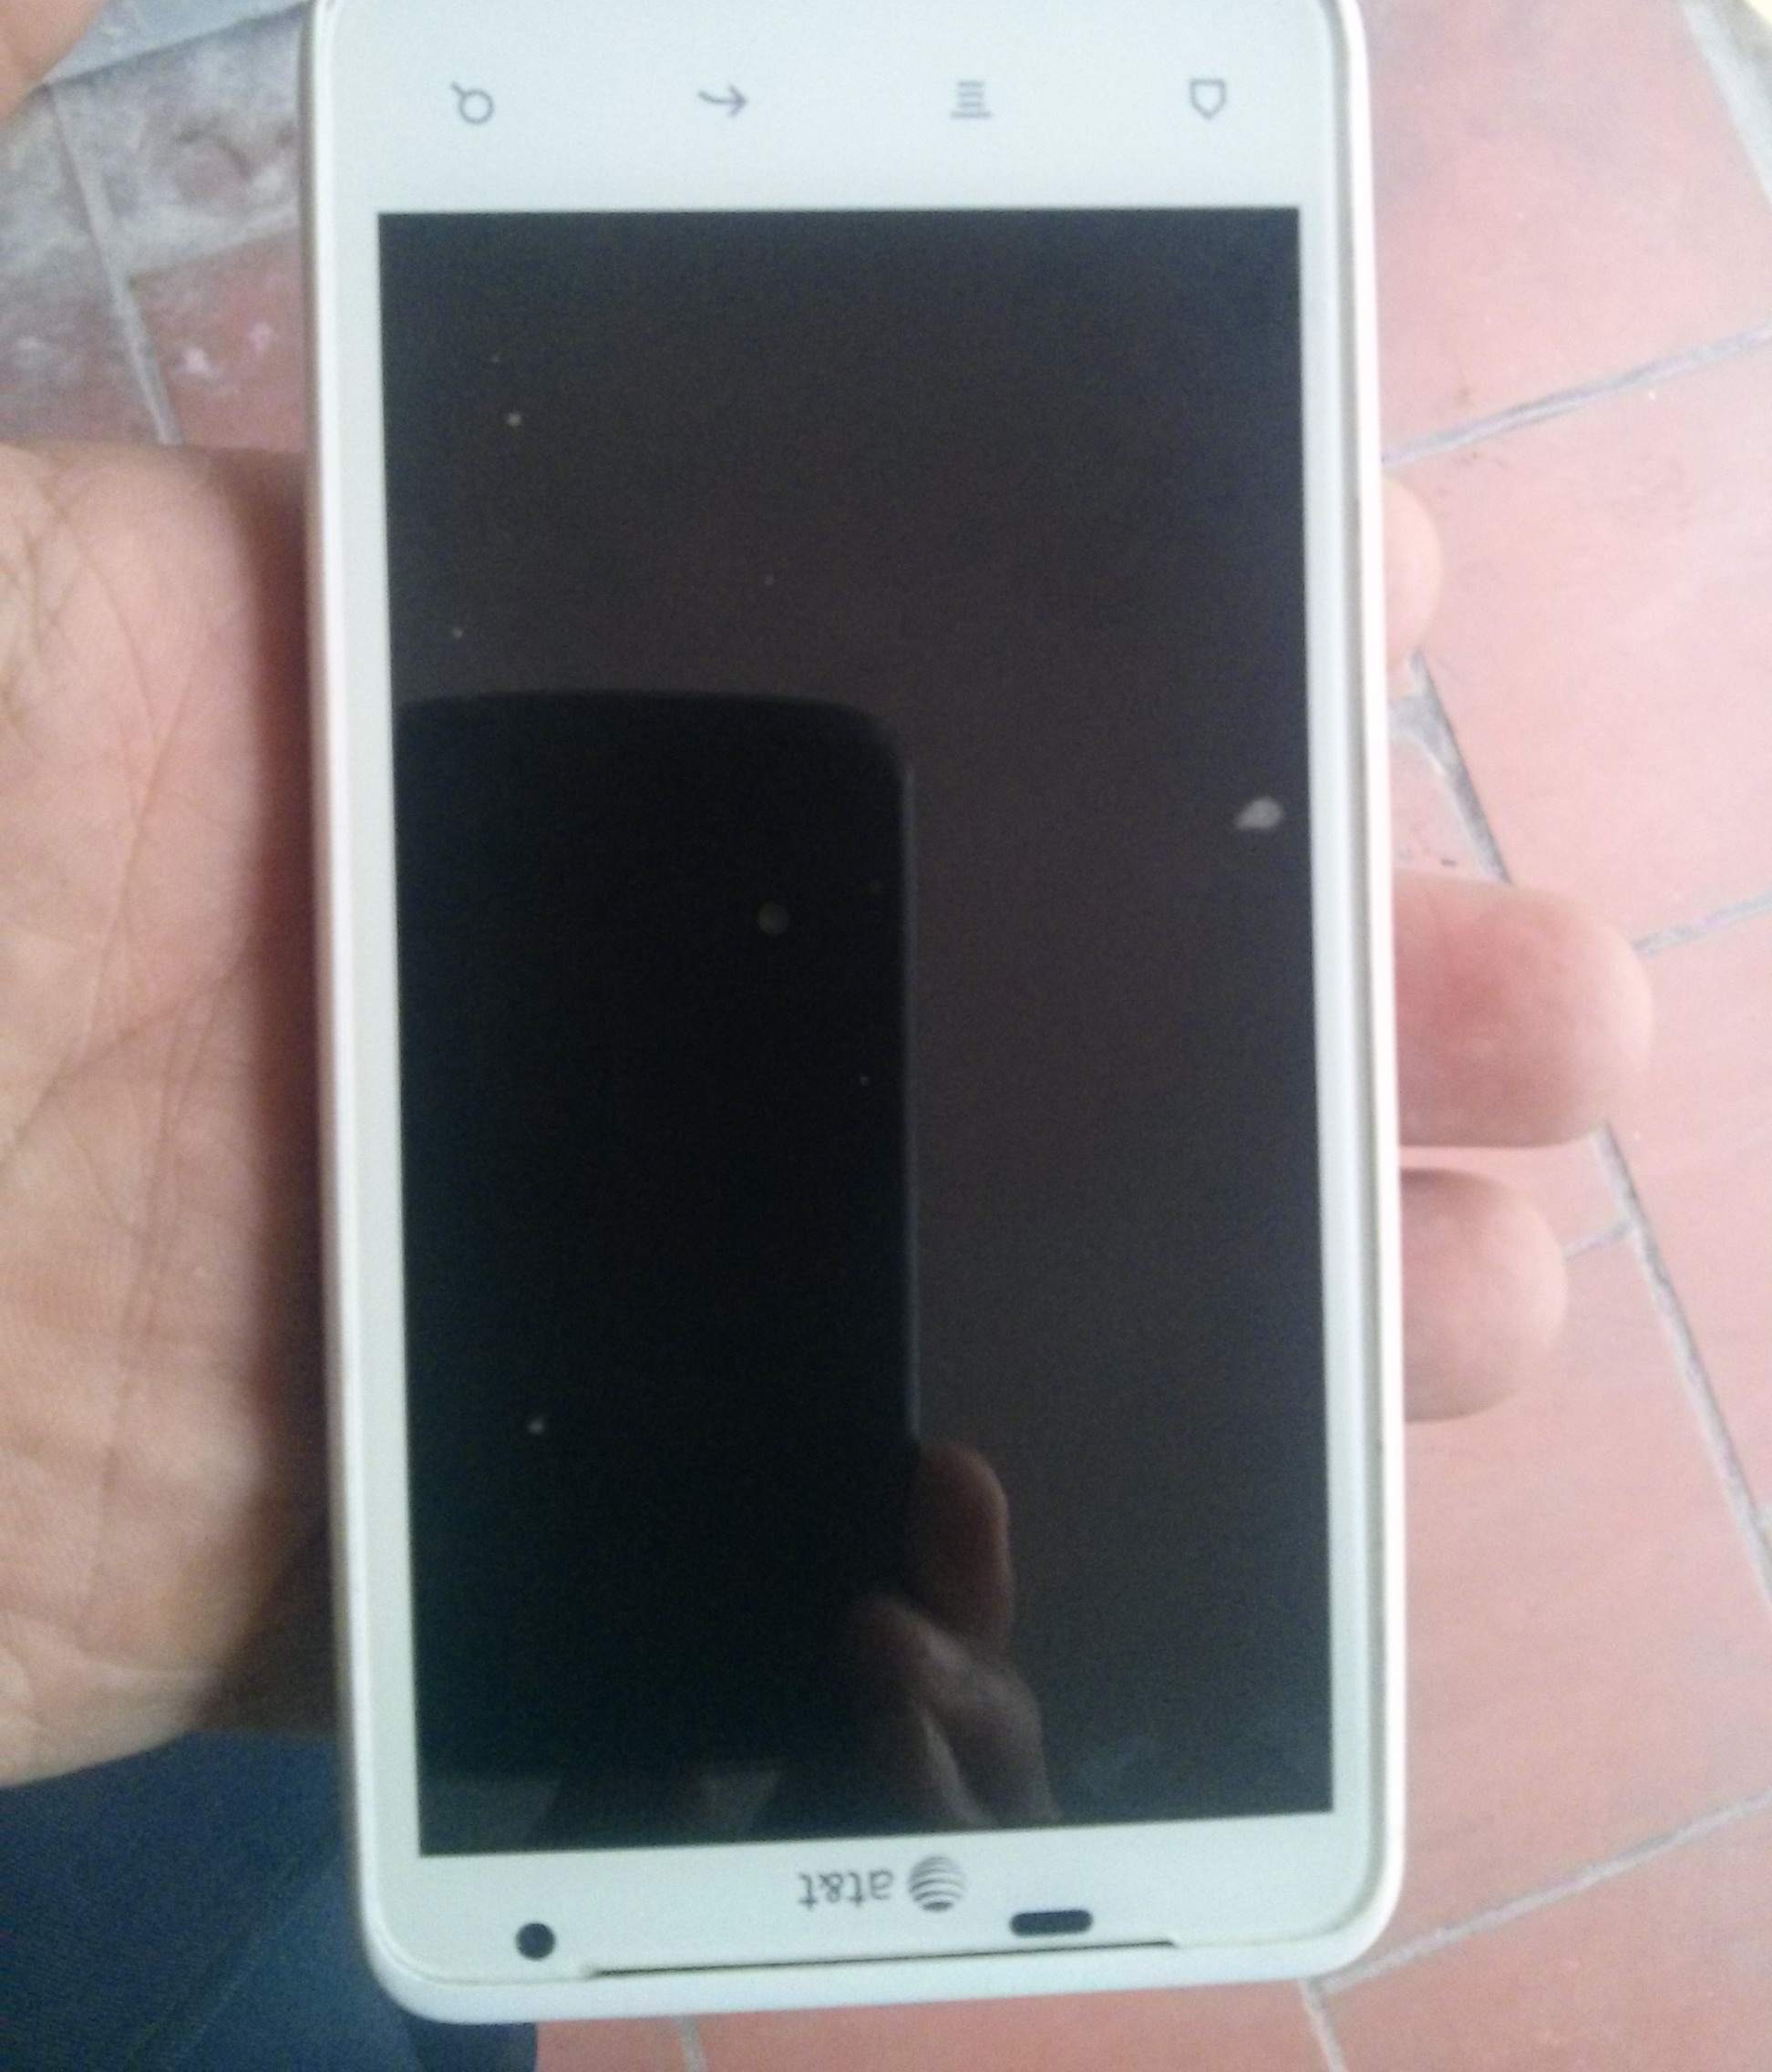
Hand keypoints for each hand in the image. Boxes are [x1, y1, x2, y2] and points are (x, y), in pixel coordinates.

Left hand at [0, 444, 1648, 1783]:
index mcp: (350, 659)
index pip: (810, 573)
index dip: (1120, 563)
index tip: (1360, 560)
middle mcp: (446, 933)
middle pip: (937, 930)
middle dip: (1264, 951)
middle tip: (1521, 986)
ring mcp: (437, 1239)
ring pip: (904, 1235)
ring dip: (1202, 1267)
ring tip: (1467, 1283)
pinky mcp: (377, 1509)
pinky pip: (720, 1525)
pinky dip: (954, 1552)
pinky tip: (1185, 1562)